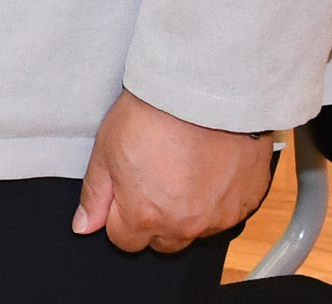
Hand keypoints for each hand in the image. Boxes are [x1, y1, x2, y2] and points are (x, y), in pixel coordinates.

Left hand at [72, 90, 274, 254]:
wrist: (204, 89)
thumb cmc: (154, 113)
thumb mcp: (107, 149)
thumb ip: (96, 195)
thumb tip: (84, 226)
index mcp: (146, 216)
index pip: (125, 241)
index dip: (120, 215)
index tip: (126, 190)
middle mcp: (185, 225)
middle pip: (162, 242)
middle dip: (154, 219)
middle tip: (155, 179)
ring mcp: (220, 216)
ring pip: (196, 230)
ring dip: (187, 211)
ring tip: (183, 169)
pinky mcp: (247, 202)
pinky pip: (227, 214)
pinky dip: (216, 199)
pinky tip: (209, 169)